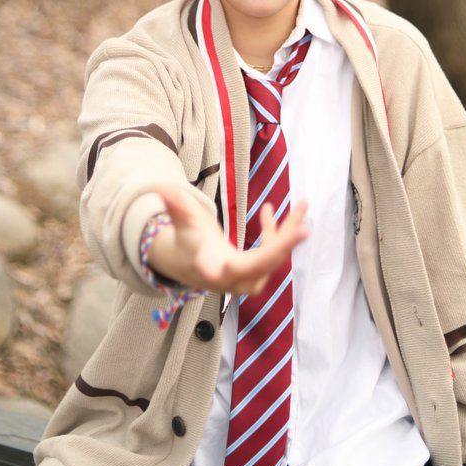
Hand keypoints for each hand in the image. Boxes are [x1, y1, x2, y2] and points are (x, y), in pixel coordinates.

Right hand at [148, 183, 308, 295]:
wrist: (192, 265)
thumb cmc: (189, 242)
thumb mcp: (183, 224)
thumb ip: (176, 206)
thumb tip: (161, 187)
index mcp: (215, 269)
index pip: (227, 270)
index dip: (226, 270)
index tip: (224, 269)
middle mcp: (236, 278)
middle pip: (263, 263)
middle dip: (283, 246)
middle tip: (304, 229)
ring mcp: (251, 278)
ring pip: (276, 256)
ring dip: (290, 231)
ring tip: (303, 204)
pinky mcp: (259, 271)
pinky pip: (275, 252)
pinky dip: (279, 232)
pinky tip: (271, 210)